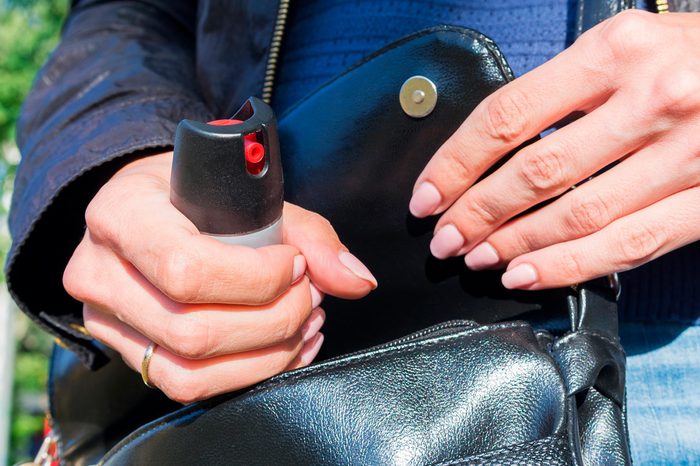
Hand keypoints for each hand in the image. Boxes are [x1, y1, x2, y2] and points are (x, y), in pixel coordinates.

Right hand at [63, 151, 376, 402]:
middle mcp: (100, 272)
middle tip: (311, 295)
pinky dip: (248, 373)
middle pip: (194, 330)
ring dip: (266, 354)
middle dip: (274, 320)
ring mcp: (106, 320)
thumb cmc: (195, 192)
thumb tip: (357, 280)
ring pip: (191, 369)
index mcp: (122, 215)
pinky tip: (283, 348)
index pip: (188, 269)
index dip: (257, 279)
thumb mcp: (245, 192)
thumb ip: (308, 234)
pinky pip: (186, 385)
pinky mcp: (125, 351)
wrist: (145, 207)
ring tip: (304, 323)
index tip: (295, 265)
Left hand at [409, 11, 699, 289]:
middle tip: (443, 237)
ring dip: (514, 244)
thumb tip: (492, 149)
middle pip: (536, 172)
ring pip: (577, 215)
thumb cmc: (694, 56)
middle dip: (476, 212)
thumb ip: (565, 90)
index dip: (456, 163)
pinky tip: (527, 274)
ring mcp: (685, 154)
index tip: (428, 195)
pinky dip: (569, 266)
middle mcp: (651, 99)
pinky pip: (626, 244)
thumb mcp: (627, 46)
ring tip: (475, 257)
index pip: (508, 116)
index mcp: (616, 51)